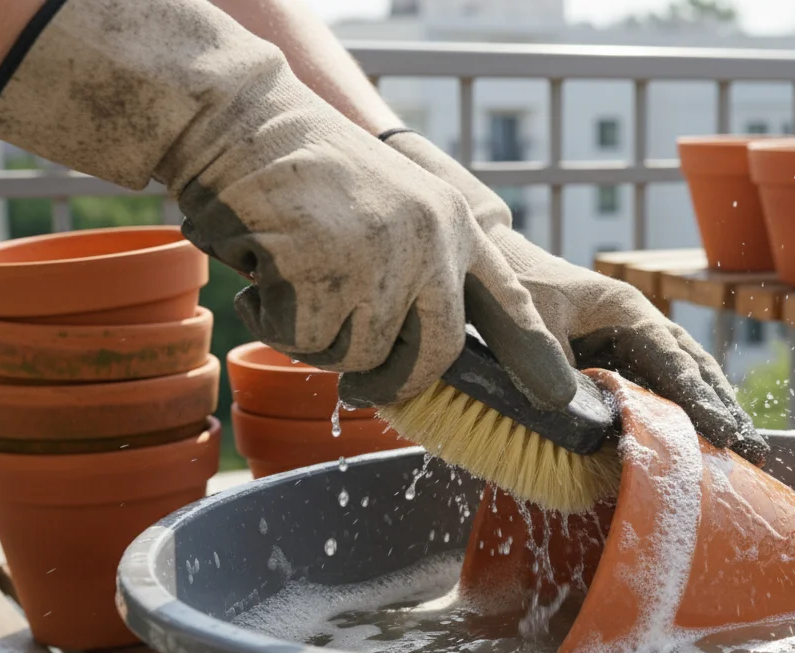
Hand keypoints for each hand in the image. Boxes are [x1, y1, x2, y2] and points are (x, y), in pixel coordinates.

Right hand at [178, 130, 576, 410]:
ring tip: (287, 275)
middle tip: (358, 392)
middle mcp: (432, 240)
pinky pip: (302, 339)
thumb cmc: (299, 170)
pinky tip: (259, 272)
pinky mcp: (326, 268)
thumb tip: (414, 354)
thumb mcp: (385, 209)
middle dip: (391, 383)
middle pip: (434, 354)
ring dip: (313, 335)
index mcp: (452, 223)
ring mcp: (383, 254)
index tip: (558, 394)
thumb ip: (413, 268)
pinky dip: (270, 319)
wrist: (235, 116)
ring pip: (358, 354)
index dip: (532, 353)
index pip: (508, 300)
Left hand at [382, 131, 767, 462]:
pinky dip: (686, 409)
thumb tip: (572, 412)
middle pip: (695, 368)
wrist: (496, 264)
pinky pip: (663, 384)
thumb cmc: (512, 290)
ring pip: (687, 376)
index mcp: (626, 311)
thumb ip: (548, 366)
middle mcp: (639, 324)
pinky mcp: (622, 356)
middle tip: (754, 450)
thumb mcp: (527, 325)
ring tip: (745, 448)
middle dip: (725, 408)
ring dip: (714, 410)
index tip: (723, 432)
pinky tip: (703, 437)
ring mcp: (634, 339)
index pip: (673, 361)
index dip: (699, 399)